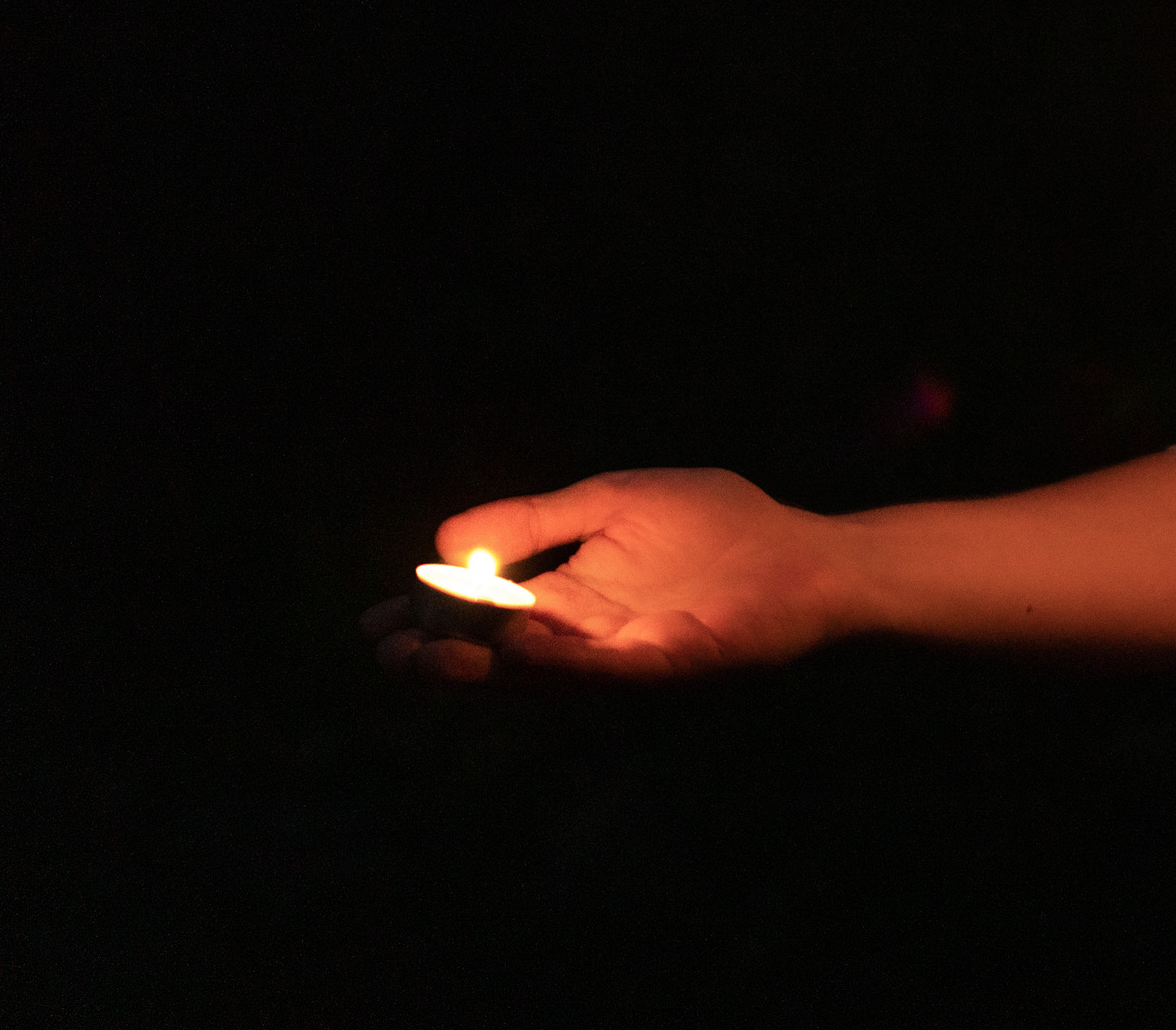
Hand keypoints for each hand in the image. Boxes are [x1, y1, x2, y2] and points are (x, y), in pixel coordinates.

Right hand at [360, 468, 852, 681]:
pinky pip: (604, 671)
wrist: (803, 554)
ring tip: (425, 659)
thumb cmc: (717, 523)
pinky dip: (560, 662)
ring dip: (482, 669)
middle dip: (439, 656)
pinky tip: (519, 646)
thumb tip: (450, 539)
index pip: (483, 616)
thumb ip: (537, 520)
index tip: (372, 623)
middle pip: (497, 655)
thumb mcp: (610, 502)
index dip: (428, 621)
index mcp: (570, 597)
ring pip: (540, 673)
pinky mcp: (667, 666)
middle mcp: (587, 637)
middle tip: (385, 653)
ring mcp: (624, 657)